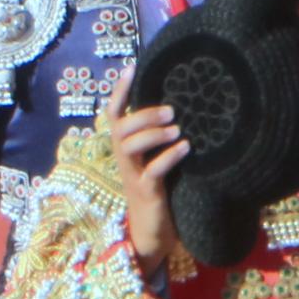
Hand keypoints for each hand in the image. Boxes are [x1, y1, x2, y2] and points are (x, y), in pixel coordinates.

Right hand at [106, 79, 188, 272]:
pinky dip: (168, 157)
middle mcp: (124, 158)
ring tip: (177, 130)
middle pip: (121, 128)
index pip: (113, 114)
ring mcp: (133, 175)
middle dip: (143, 115)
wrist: (153, 231)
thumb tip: (185, 104)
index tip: (132, 67)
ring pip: (130, 146)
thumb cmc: (159, 189)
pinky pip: (153, 171)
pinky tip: (185, 149)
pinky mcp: (147, 192)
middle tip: (170, 111)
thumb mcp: (156, 158)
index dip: (119, 91)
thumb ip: (161, 136)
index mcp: (125, 147)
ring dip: (153, 134)